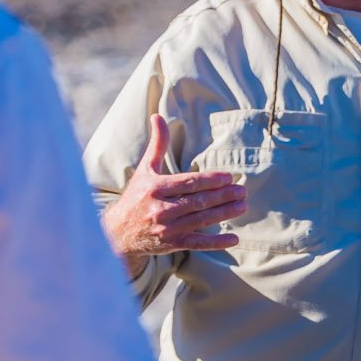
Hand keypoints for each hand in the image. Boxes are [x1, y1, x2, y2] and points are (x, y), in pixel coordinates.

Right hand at [103, 114, 246, 272]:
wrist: (118, 232)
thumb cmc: (136, 196)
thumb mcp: (145, 169)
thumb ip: (157, 144)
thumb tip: (158, 116)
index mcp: (156, 188)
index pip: (188, 183)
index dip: (210, 180)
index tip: (229, 176)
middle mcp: (161, 209)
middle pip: (198, 201)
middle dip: (223, 195)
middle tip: (242, 190)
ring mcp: (167, 229)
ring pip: (201, 220)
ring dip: (224, 213)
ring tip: (242, 206)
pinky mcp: (172, 244)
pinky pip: (197, 243)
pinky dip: (216, 242)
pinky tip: (234, 238)